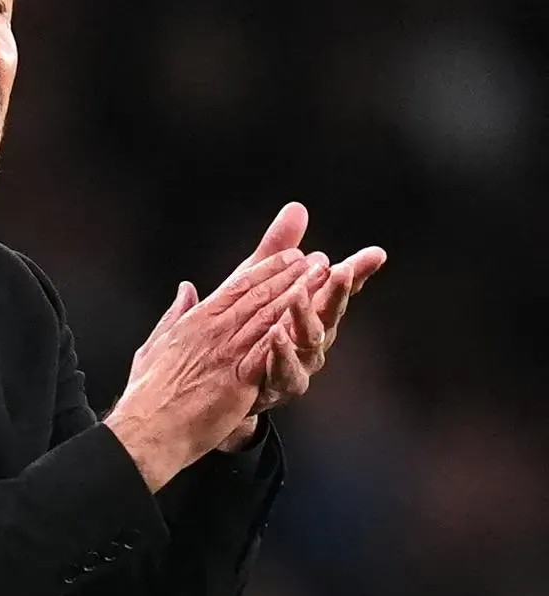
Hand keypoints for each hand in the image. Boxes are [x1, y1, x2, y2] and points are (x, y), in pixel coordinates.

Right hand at [105, 249, 312, 490]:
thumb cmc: (148, 393)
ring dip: (298, 294)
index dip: (268, 268)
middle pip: (259, 295)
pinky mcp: (237, 380)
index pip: (238, 286)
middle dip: (292, 274)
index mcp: (196, 321)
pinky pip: (267, 352)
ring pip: (268, 316)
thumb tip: (185, 289)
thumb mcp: (155, 344)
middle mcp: (213, 331)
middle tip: (318, 259)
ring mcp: (226, 354)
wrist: (147, 428)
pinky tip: (308, 320)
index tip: (291, 256)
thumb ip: (175, 314)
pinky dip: (288, 333)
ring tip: (322, 278)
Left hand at [225, 202, 386, 422]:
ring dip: (308, 318)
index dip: (355, 271)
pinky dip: (282, 353)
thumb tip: (296, 208)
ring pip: (312, 342)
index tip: (374, 255)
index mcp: (311, 311)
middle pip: (331, 312)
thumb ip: (278, 249)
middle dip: (336, 291)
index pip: (336, 286)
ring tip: (300, 298)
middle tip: (340, 271)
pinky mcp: (278, 386)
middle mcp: (312, 338)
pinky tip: (276, 334)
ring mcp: (299, 363)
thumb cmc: (244, 329)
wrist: (221, 387)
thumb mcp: (256, 283)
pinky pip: (286, 372)